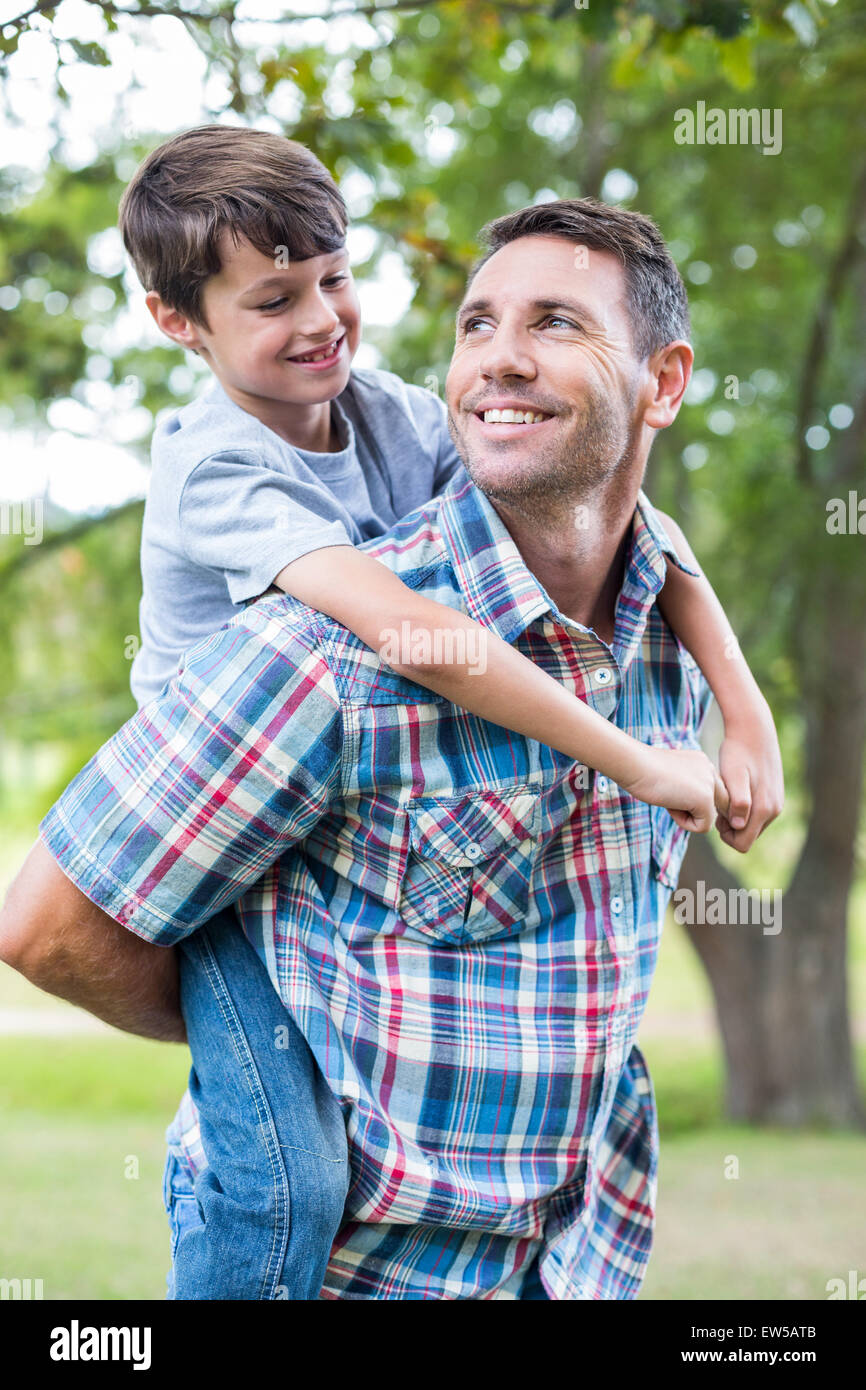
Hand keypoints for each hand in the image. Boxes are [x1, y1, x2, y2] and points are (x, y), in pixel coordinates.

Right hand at [621, 745, 728, 833]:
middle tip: (678, 809)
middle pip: (721, 803)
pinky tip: (670, 807)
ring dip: (688, 816)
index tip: (679, 801)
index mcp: (702, 762)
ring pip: (710, 815)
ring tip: (668, 802)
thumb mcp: (669, 777)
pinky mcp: (705, 799)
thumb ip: (684, 787)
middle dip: (704, 812)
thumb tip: (690, 807)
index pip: (713, 789)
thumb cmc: (642, 770)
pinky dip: (684, 823)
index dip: (698, 801)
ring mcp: (710, 784)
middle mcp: (710, 770)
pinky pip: (703, 826)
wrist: (636, 764)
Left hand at [716, 703, 784, 851]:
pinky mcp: (774, 795)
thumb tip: (739, 825)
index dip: (725, 835)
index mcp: (764, 809)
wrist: (753, 730)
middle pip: (748, 836)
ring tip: (725, 797)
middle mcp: (775, 810)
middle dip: (731, 828)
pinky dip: (743, 809)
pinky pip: (756, 814)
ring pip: (752, 825)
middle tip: (718, 806)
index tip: (716, 816)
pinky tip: (734, 792)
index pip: (743, 844)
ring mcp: (776, 803)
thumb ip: (738, 802)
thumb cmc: (738, 752)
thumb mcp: (733, 776)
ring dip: (736, 818)